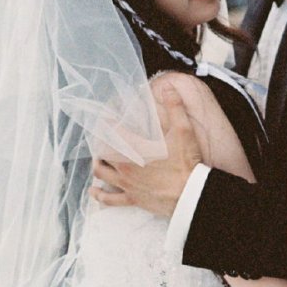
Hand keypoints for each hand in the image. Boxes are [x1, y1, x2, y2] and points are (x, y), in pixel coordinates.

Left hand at [91, 82, 202, 216]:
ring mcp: (127, 184)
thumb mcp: (183, 130)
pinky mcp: (132, 199)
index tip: (106, 117)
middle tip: (101, 136)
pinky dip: (100, 195)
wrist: (192, 195)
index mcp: (135, 148)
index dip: (106, 122)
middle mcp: (126, 166)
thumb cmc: (187, 163)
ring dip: (97, 164)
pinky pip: (110, 199)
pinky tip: (94, 191)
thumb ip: (175, 106)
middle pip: (102, 151)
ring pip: (101, 172)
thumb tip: (168, 87)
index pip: (111, 131)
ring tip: (97, 158)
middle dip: (100, 142)